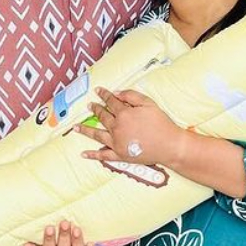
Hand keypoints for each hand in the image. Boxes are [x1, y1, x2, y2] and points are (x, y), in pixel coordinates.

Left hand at [74, 87, 188, 167]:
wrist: (170, 145)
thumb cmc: (161, 123)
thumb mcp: (148, 104)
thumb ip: (131, 96)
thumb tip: (116, 93)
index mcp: (123, 114)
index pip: (111, 102)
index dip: (104, 95)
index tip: (98, 90)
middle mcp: (117, 128)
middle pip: (102, 117)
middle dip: (95, 109)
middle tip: (89, 106)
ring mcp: (117, 143)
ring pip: (97, 135)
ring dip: (85, 130)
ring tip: (75, 127)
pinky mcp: (120, 155)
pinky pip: (103, 155)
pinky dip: (93, 155)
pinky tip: (83, 154)